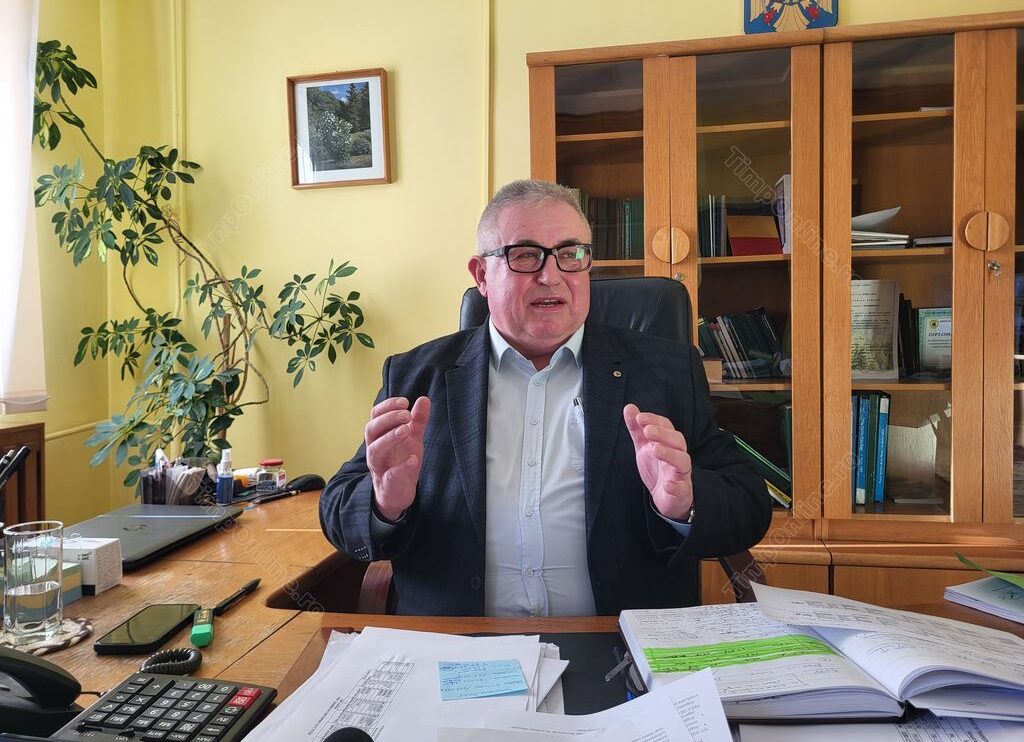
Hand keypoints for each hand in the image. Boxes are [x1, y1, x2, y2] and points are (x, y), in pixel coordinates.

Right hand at [365, 396, 430, 520]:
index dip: (387, 406)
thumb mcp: (412, 438)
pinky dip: (402, 466)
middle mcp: (374, 449)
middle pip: (371, 429)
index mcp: (379, 436)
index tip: (405, 402)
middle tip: (406, 415)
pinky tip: (413, 459)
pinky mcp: (388, 483)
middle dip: (388, 419)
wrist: (398, 492)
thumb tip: (423, 399)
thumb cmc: (401, 461)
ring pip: (375, 450)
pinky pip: (391, 475)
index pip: (375, 415)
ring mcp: (379, 467)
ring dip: (390, 437)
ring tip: (406, 430)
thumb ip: (417, 420)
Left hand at [623, 403, 693, 520]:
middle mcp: (678, 455)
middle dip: (663, 434)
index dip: (654, 420)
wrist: (667, 498)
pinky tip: (667, 485)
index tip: (639, 417)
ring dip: (670, 454)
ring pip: (683, 461)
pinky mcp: (682, 491)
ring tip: (655, 450)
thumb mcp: (644, 448)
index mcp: (669, 443)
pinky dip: (675, 486)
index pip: (667, 427)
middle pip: (678, 441)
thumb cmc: (657, 468)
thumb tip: (629, 407)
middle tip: (647, 431)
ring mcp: (681, 474)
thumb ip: (637, 430)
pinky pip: (682, 488)